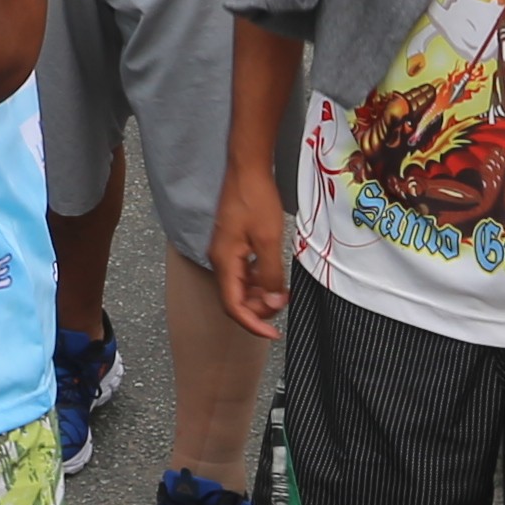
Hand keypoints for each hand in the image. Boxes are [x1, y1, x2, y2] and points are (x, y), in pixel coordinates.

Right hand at [209, 167, 293, 342]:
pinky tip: (275, 274)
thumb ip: (271, 274)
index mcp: (224, 261)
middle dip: (260, 308)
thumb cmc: (255, 199)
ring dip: (261, 294)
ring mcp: (225, 251)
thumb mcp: (269, 239)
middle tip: (284, 304)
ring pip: (241, 286)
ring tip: (283, 291)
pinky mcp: (233, 243)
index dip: (252, 324)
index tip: (273, 335)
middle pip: (236, 298)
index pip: (233, 305)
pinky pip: (244, 271)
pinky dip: (259, 279)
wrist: (247, 169)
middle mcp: (220, 259)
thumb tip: (275, 301)